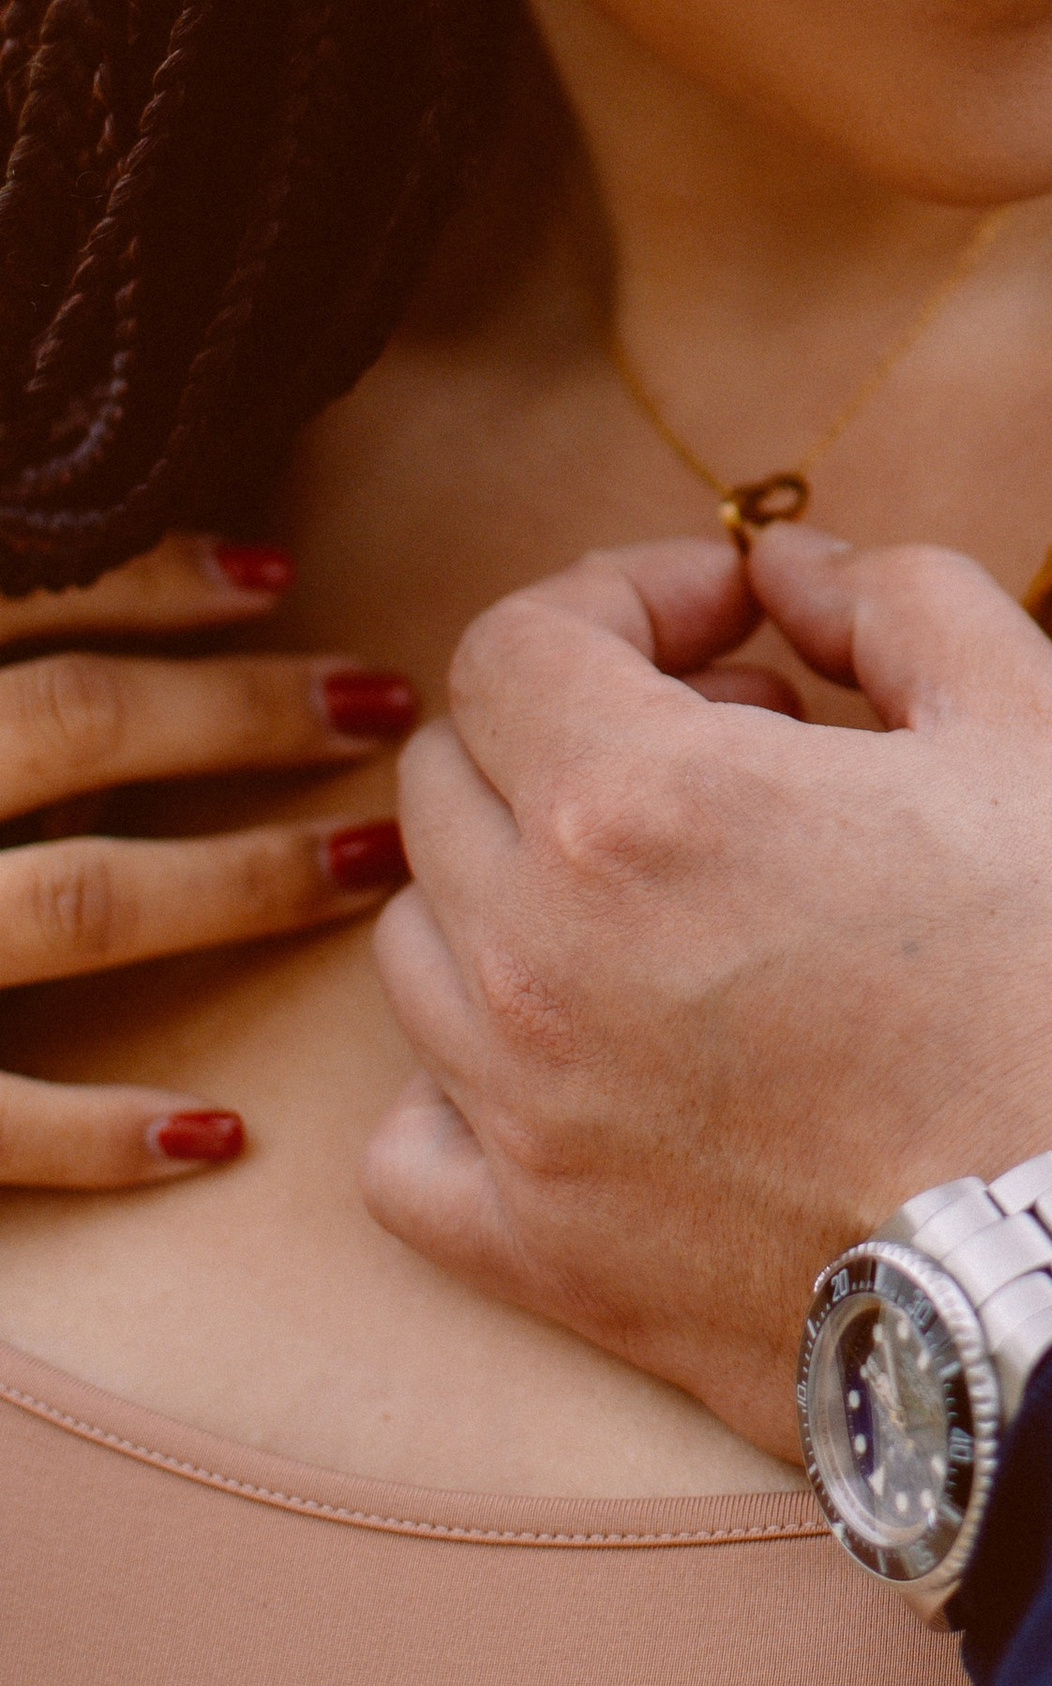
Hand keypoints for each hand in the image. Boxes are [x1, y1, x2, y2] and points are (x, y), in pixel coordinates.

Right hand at [0, 535, 416, 1186]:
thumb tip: (73, 551)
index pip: (22, 597)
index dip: (151, 577)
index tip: (277, 572)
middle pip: (78, 725)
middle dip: (245, 714)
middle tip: (382, 700)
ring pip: (74, 897)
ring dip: (236, 884)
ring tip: (362, 868)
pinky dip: (100, 1135)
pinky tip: (215, 1134)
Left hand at [362, 531, 1051, 1458]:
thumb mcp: (1036, 721)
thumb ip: (894, 598)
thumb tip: (790, 569)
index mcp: (636, 802)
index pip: (517, 641)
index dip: (630, 593)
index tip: (741, 618)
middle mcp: (538, 956)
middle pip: (456, 776)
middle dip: (586, 720)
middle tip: (750, 742)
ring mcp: (525, 1120)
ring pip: (423, 942)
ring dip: (525, 881)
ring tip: (690, 895)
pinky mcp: (547, 1257)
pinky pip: (410, 1143)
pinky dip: (463, 1080)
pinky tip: (581, 1054)